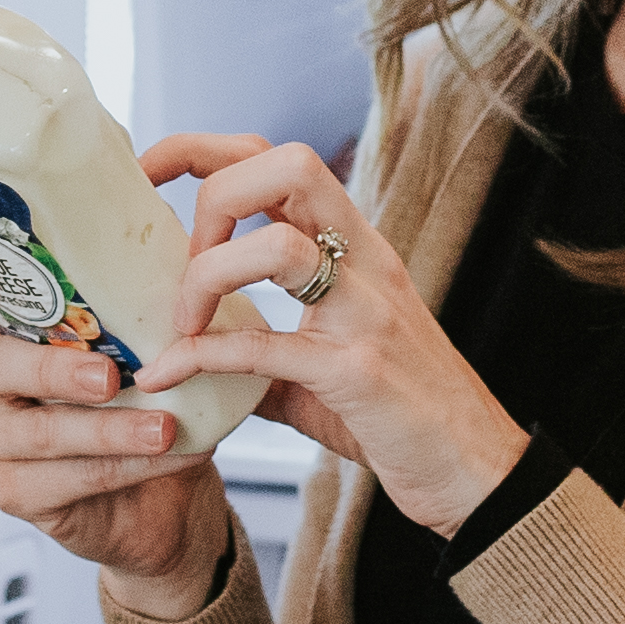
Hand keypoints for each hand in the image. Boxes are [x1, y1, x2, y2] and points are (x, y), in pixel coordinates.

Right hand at [0, 255, 236, 616]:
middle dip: (54, 370)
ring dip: (110, 429)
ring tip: (165, 427)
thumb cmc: (140, 400)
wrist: (161, 492)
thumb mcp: (138, 347)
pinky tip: (170, 454)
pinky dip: (128, 465)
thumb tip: (171, 265)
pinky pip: (71, 478)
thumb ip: (131, 306)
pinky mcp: (12, 493)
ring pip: (41, 432)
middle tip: (110, 378)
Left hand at [132, 136, 532, 538]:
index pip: (277, 158)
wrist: (476, 472)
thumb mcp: (324, 368)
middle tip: (184, 260)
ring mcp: (368, 314)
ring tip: (185, 323)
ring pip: (279, 245)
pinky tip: (168, 377)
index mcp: (356, 247)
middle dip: (214, 198)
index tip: (148, 176)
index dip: (203, 151)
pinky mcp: (361, 372)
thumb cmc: (401, 417)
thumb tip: (190, 359)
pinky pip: (269, 348)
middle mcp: (367, 263)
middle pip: (287, 166)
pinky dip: (203, 357)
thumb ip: (261, 353)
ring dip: (210, 275)